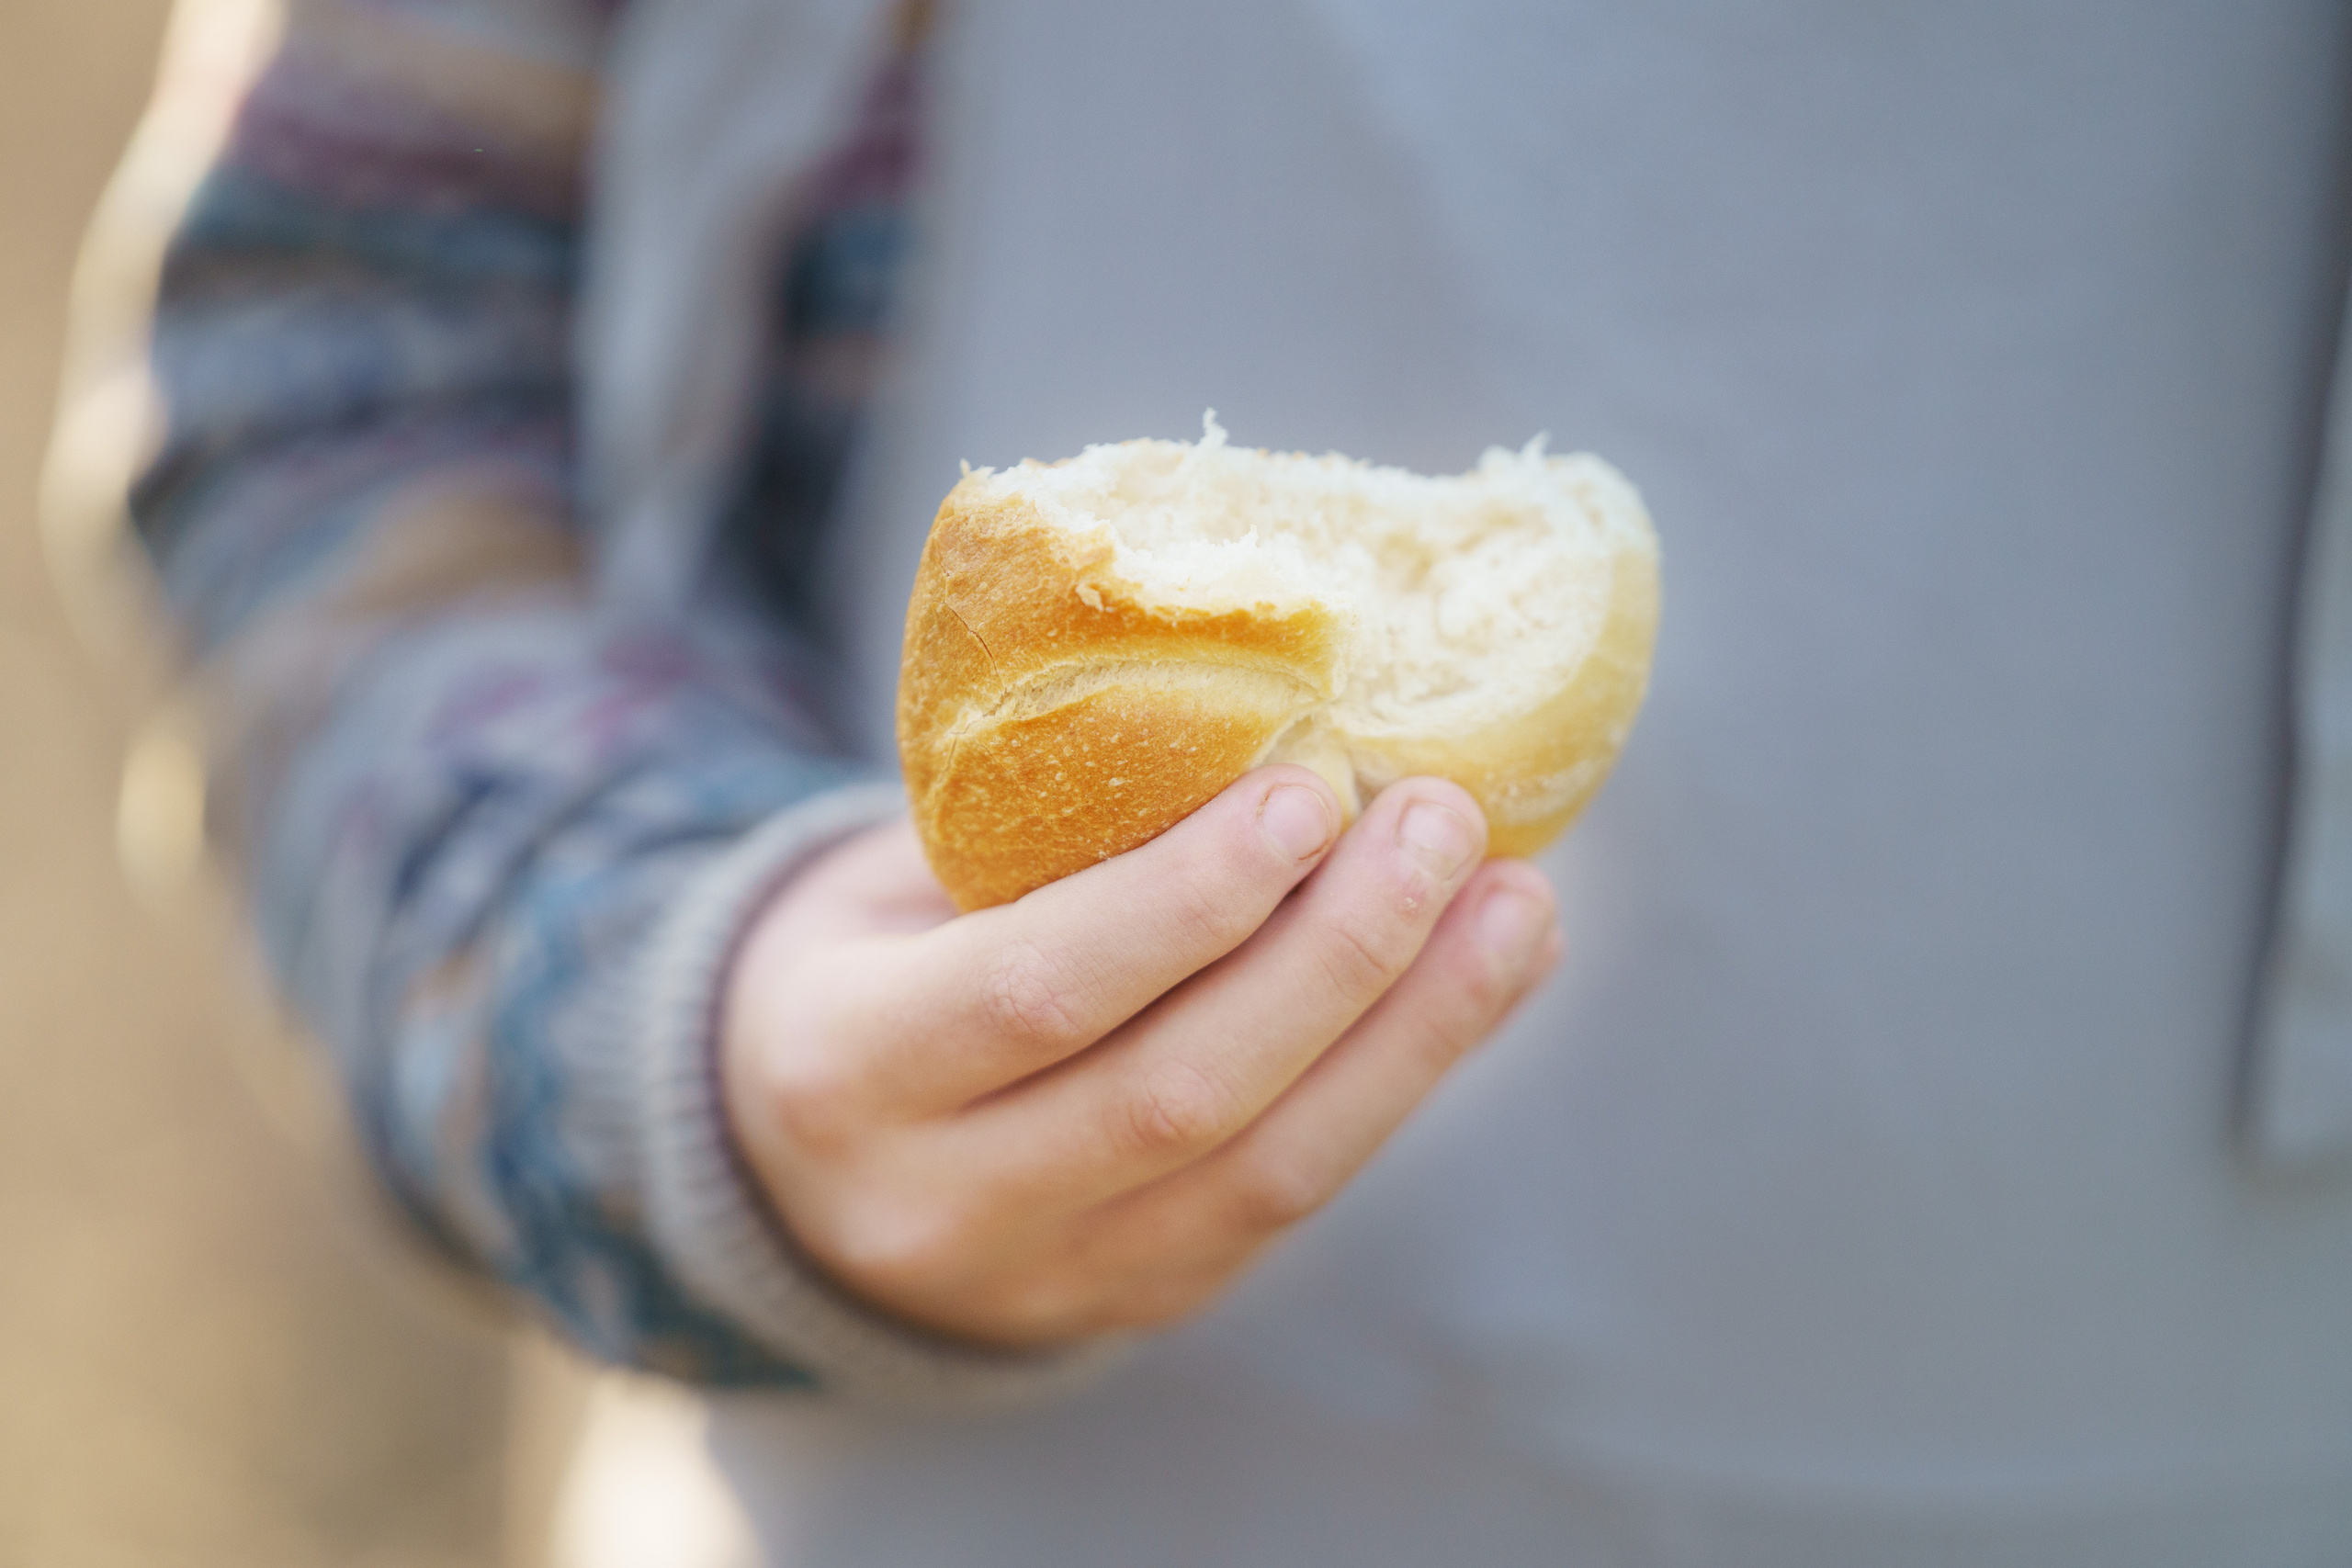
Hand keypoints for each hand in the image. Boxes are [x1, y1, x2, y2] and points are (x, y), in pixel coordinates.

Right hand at [720, 767, 1563, 1349]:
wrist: (806, 1178)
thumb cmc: (864, 972)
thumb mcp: (883, 890)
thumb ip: (1029, 838)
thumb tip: (1264, 720)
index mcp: (845, 1067)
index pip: (1034, 991)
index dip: (1186, 897)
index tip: (1309, 790)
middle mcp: (940, 1201)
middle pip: (1179, 1093)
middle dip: (1338, 952)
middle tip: (1442, 819)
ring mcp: (1053, 1278)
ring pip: (1267, 1170)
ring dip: (1414, 1027)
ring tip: (1512, 901)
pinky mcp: (1150, 1298)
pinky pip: (1297, 1195)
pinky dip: (1402, 1078)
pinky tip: (1482, 976)